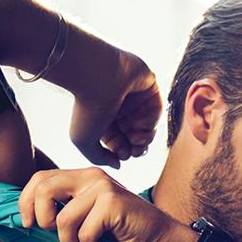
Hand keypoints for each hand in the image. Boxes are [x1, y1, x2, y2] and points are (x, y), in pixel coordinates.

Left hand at [20, 167, 191, 241]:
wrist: (160, 240)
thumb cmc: (122, 233)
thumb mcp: (87, 217)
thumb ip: (64, 209)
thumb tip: (27, 218)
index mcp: (82, 177)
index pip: (40, 178)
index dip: (26, 202)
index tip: (28, 225)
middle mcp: (91, 176)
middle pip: (44, 190)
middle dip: (43, 220)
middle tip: (58, 236)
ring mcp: (103, 188)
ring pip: (63, 220)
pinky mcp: (113, 204)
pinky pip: (84, 233)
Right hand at [69, 48, 161, 168]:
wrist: (94, 77)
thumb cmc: (86, 109)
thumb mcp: (85, 142)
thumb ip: (101, 158)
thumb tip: (119, 164)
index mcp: (105, 121)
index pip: (122, 142)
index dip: (125, 152)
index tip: (122, 154)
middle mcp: (120, 109)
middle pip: (137, 136)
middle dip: (138, 148)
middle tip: (134, 150)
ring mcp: (135, 98)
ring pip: (149, 125)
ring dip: (146, 138)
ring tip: (136, 138)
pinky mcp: (148, 86)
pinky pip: (156, 109)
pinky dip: (151, 122)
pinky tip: (139, 123)